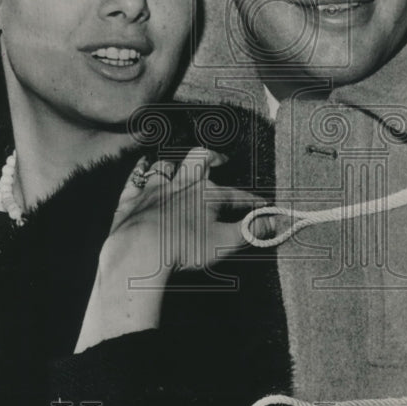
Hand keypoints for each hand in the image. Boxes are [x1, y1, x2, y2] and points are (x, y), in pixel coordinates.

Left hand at [74, 148, 263, 351]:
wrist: (141, 248)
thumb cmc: (184, 247)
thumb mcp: (225, 242)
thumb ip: (250, 231)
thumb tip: (274, 222)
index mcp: (207, 195)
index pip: (236, 195)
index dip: (251, 200)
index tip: (264, 205)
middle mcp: (181, 185)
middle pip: (199, 159)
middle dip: (212, 157)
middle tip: (220, 160)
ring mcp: (154, 190)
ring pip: (166, 166)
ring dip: (174, 164)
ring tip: (180, 166)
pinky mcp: (132, 199)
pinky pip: (135, 178)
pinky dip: (139, 171)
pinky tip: (141, 167)